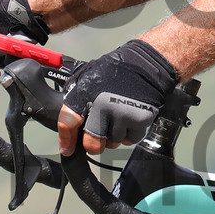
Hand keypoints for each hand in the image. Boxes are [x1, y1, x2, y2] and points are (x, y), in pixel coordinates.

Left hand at [57, 40, 178, 155]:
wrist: (147, 64)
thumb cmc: (118, 70)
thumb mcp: (90, 78)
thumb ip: (80, 100)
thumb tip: (73, 122)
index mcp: (85, 93)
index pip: (68, 123)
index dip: (66, 140)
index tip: (68, 149)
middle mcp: (102, 105)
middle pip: (92, 144)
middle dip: (96, 143)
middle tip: (100, 135)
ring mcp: (121, 114)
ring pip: (113, 142)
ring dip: (116, 135)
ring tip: (120, 116)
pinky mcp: (139, 120)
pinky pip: (131, 140)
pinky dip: (131, 133)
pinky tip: (132, 117)